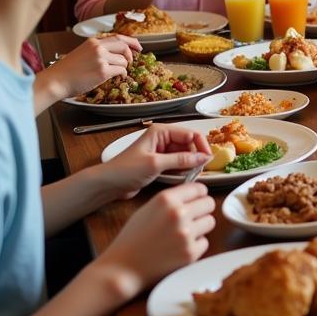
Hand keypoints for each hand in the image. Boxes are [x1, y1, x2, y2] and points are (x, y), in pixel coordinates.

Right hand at [43, 34, 140, 100]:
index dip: (131, 42)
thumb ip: (97, 51)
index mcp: (92, 42)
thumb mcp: (82, 53)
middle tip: (131, 61)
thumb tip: (115, 54)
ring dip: (123, 68)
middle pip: (124, 46)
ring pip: (123, 61)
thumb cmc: (66, 71)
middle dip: (131, 54)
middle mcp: (98, 47)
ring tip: (114, 73)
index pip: (118, 37)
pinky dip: (122, 74)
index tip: (139, 46)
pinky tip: (117, 77)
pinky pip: (121, 71)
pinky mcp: (103, 71)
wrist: (55, 81)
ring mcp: (101, 59)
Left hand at [88, 123, 210, 201]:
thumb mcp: (155, 164)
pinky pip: (178, 164)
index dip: (202, 145)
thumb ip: (181, 160)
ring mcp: (162, 151)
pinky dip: (182, 170)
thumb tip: (204, 158)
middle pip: (189, 144)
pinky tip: (182, 177)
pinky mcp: (160, 162)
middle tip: (201, 170)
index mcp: (161, 131)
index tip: (209, 159)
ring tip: (191, 174)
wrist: (107, 184)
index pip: (190, 134)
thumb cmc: (126, 170)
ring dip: (189, 165)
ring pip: (185, 155)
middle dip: (196, 156)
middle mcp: (163, 138)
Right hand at [93, 183, 215, 299]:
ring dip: (200, 227)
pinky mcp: (190, 253)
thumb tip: (195, 194)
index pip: (199, 188)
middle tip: (192, 218)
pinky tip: (179, 249)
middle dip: (202, 210)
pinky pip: (205, 242)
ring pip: (210, 222)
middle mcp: (178, 213)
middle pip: (209, 203)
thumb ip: (172, 200)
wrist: (122, 268)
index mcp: (166, 199)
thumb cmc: (133, 238)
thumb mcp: (148, 209)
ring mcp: (186, 234)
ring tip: (183, 234)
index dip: (199, 194)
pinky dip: (195, 246)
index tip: (198, 199)